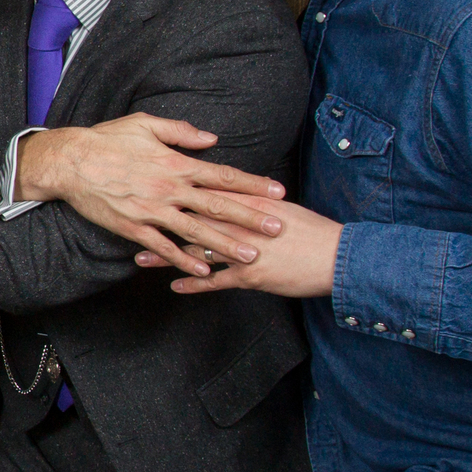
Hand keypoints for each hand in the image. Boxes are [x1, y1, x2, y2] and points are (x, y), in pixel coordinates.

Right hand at [14, 113, 287, 275]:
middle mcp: (170, 189)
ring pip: (197, 231)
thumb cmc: (107, 139)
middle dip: (251, 218)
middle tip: (278, 228)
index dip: (252, 184)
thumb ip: (181, 131)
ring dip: (226, 245)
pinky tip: (204, 270)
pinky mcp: (134, 228)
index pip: (223, 175)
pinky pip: (164, 247)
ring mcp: (152, 211)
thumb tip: (211, 139)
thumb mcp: (145, 124)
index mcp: (176, 163)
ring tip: (251, 256)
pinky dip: (184, 260)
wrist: (70, 161)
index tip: (277, 191)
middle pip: (219, 205)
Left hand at [136, 195, 341, 296]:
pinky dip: (195, 283)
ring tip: (142, 258)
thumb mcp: (281, 207)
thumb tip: (231, 190)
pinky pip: (216, 281)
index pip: (207, 192)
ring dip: (168, 256)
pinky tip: (175, 286)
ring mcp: (245, 251)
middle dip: (161, 222)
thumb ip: (252, 199)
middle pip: (193, 220)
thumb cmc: (311, 232)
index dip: (176, 189)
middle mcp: (243, 224)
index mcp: (250, 202)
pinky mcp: (251, 276)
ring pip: (198, 251)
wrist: (338, 257)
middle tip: (133, 222)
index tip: (150, 185)